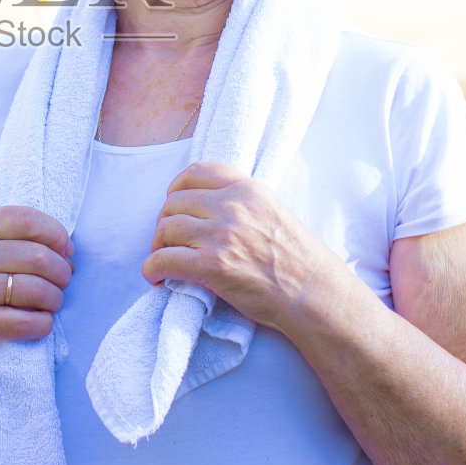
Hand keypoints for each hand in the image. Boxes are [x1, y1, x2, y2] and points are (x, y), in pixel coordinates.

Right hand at [0, 205, 73, 353]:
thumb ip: (0, 235)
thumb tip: (60, 242)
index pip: (26, 220)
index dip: (56, 233)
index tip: (67, 248)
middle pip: (40, 257)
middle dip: (62, 272)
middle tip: (64, 281)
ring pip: (37, 290)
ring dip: (56, 299)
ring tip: (53, 302)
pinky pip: (25, 322)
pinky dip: (43, 324)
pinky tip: (42, 323)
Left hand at [142, 160, 349, 334]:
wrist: (313, 292)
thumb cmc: (299, 258)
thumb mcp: (274, 211)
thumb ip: (242, 201)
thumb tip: (207, 204)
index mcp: (247, 189)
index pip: (196, 172)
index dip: (177, 188)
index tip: (174, 203)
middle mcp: (232, 206)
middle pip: (174, 202)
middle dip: (165, 221)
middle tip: (169, 240)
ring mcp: (221, 234)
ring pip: (166, 229)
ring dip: (158, 245)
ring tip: (164, 258)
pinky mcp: (212, 265)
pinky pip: (163, 260)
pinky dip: (152, 270)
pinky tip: (156, 278)